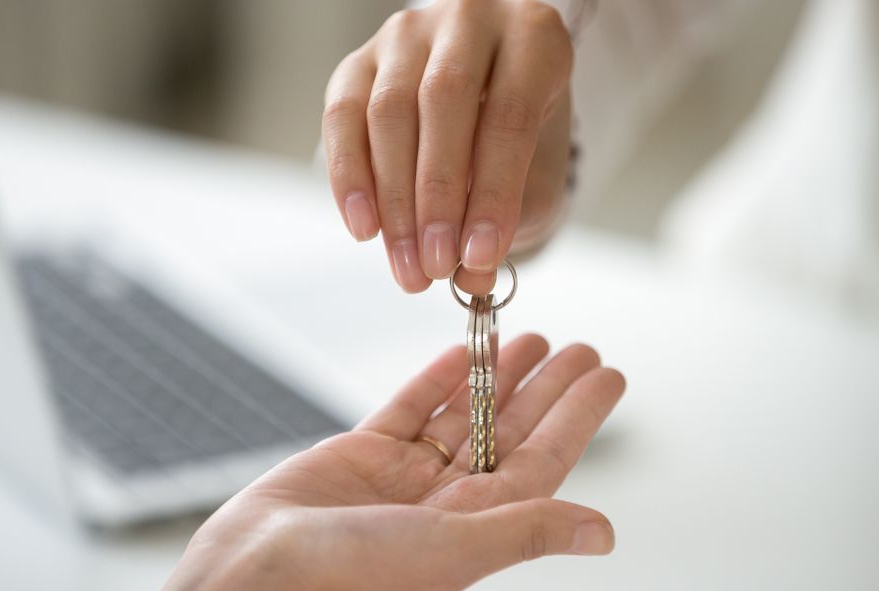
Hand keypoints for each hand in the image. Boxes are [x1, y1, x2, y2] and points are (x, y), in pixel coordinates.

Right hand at [107, 335, 624, 590]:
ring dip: (499, 376)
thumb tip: (604, 534)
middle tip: (582, 346)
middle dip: (547, 388)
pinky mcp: (364, 454)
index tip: (608, 374)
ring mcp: (406, 475)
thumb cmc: (356, 573)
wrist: (257, 572)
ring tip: (533, 335)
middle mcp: (448, 499)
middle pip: (511, 430)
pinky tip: (465, 351)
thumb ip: (528, 531)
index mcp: (478, 524)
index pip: (545, 458)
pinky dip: (438, 380)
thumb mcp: (457, 548)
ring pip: (466, 413)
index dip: (578, 416)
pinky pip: (412, 408)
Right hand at [322, 0, 573, 293]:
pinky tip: (365, 228)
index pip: (508, 117)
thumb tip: (471, 276)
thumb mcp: (535, 177)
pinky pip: (343, 117)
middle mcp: (470, 19)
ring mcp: (409, 33)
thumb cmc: (519, 138)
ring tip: (408, 266)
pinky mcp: (360, 59)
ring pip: (388, 111)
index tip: (479, 256)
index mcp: (534, 38)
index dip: (492, 194)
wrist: (490, 98)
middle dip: (436, 200)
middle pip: (443, 104)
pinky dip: (350, 179)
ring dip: (394, 202)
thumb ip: (508, 221)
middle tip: (435, 267)